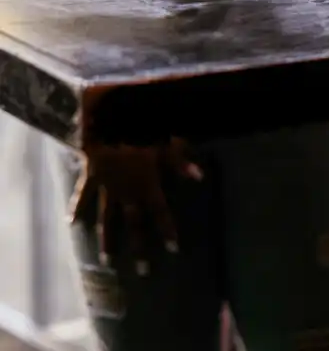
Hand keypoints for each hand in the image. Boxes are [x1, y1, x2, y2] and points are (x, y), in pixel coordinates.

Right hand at [71, 137, 202, 274]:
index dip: (168, 231)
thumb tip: (199, 178)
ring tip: (108, 260)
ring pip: (108, 217)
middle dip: (140, 246)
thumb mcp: (168, 143)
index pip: (161, 212)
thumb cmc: (143, 128)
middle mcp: (126, 190)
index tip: (174, 250)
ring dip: (109, 238)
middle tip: (142, 271)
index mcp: (147, 183)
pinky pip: (83, 194)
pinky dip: (77, 207)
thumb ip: (181, 162)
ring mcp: (107, 185)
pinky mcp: (91, 175)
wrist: (110, 117)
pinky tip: (71, 222)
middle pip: (134, 223)